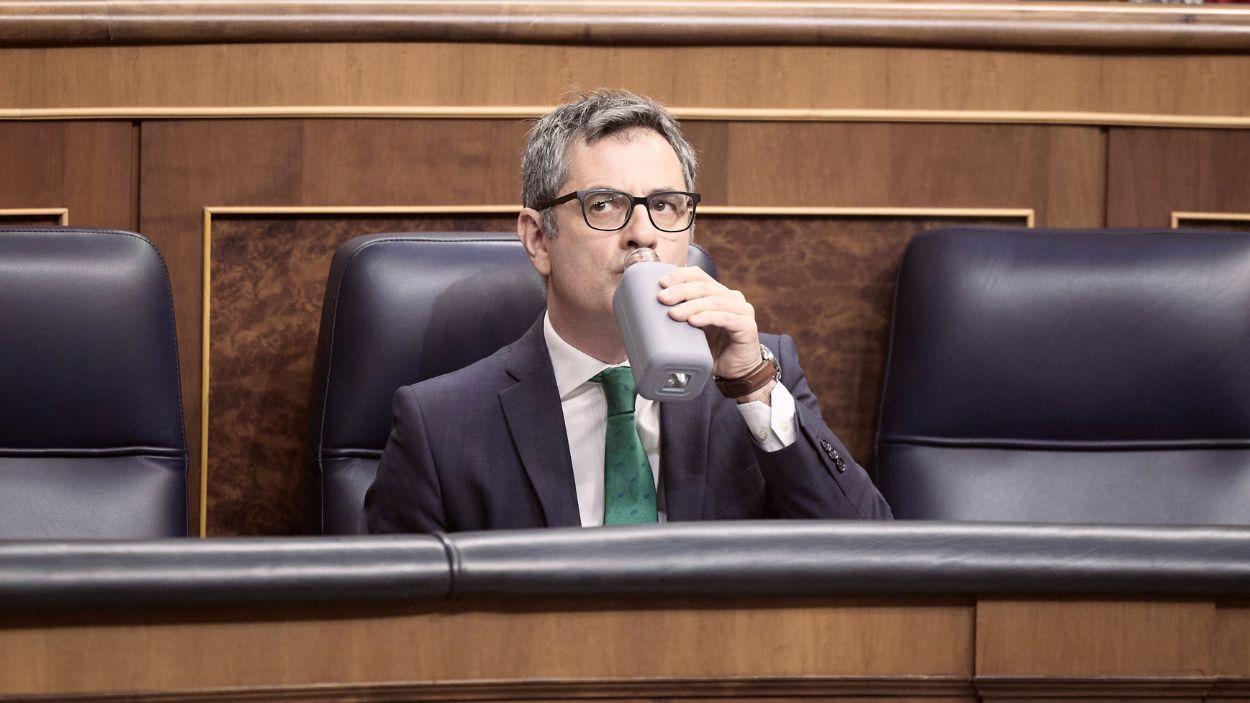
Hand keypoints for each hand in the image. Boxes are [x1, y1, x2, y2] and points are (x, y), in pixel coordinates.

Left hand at [657, 266, 763, 380]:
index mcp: (719, 293)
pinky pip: (725, 318)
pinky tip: (694, 321)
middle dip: (680, 290)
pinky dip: (707, 317)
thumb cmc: (713, 349)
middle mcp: (732, 298)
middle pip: (704, 286)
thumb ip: (681, 318)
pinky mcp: (747, 326)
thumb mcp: (693, 330)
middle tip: (662, 299)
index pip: (699, 276)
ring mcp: (742, 310)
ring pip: (713, 301)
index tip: (661, 283)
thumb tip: (646, 314)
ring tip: (673, 314)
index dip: (680, 275)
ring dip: (691, 306)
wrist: (736, 372)